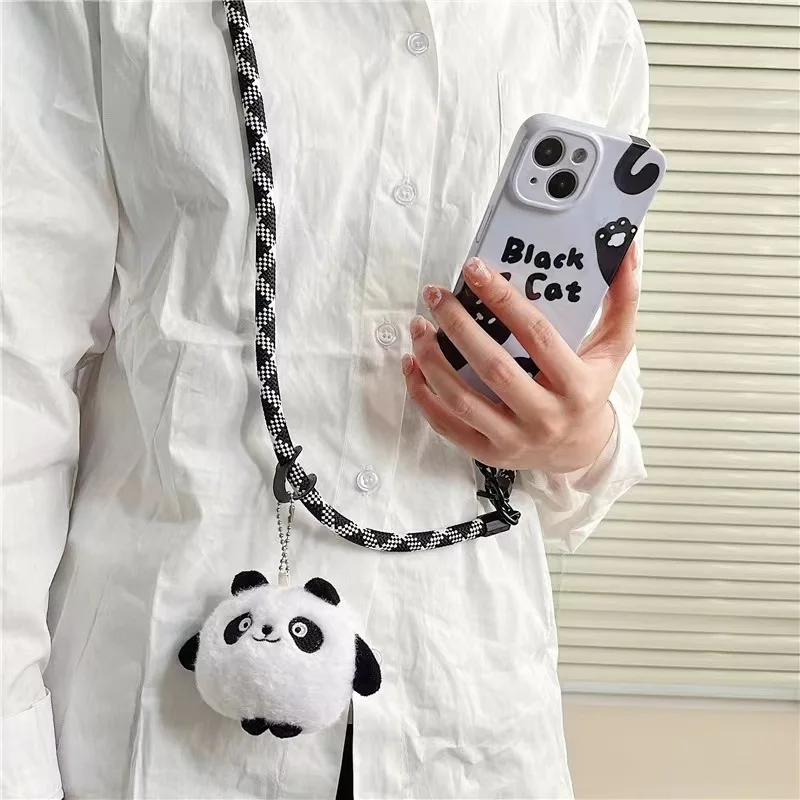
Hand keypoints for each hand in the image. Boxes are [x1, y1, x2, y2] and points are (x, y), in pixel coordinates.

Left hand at [402, 245, 639, 471]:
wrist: (578, 448)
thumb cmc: (589, 389)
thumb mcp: (614, 348)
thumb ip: (621, 299)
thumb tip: (627, 246)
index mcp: (577, 386)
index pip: (537, 336)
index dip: (504, 300)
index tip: (474, 269)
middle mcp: (545, 416)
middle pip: (493, 368)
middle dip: (458, 326)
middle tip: (435, 295)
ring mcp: (513, 439)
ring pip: (462, 399)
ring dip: (433, 360)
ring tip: (419, 326)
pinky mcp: (487, 452)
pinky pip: (446, 425)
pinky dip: (423, 394)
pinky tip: (412, 365)